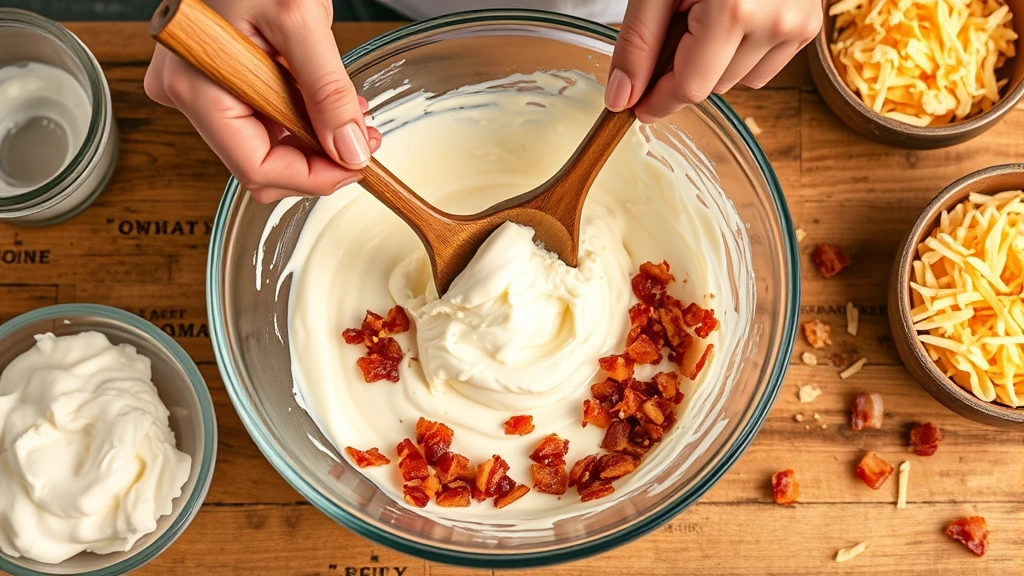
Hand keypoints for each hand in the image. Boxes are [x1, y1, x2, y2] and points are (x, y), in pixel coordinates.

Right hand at [144, 0, 381, 202]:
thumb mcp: (301, 20)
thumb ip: (327, 91)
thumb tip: (349, 151)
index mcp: (195, 86)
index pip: (257, 167)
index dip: (313, 177)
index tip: (357, 166)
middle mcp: (188, 93)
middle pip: (260, 162)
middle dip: (318, 159)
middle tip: (362, 137)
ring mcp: (200, 88)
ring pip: (266, 143)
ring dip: (314, 138)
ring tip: (352, 113)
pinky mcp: (217, 80)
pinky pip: (262, 118)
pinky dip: (301, 117)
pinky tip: (327, 101)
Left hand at [606, 0, 821, 121]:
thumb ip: (638, 43)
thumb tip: (622, 98)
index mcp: (734, 10)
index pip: (690, 88)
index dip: (657, 102)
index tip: (635, 106)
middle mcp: (775, 22)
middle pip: (711, 87)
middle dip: (684, 70)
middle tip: (675, 27)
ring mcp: (797, 26)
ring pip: (737, 81)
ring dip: (714, 64)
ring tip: (707, 16)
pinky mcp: (808, 28)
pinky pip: (763, 68)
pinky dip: (741, 54)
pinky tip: (734, 21)